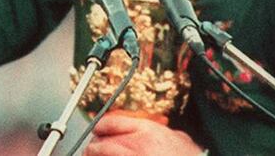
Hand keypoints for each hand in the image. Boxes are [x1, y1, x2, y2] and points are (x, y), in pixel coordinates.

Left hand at [83, 114, 203, 155]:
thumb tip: (170, 134)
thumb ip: (169, 133)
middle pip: (101, 138)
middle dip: (95, 145)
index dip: (101, 126)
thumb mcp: (181, 140)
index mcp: (148, 131)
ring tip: (92, 154)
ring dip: (94, 153)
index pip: (111, 122)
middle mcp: (137, 144)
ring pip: (99, 152)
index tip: (97, 130)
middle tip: (93, 148)